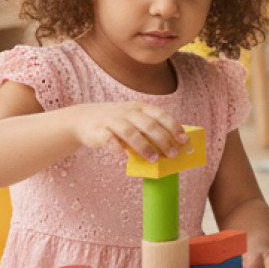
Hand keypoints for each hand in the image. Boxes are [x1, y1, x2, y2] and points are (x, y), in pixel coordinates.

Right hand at [69, 102, 186, 164]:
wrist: (83, 118)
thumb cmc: (117, 122)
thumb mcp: (133, 119)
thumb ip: (149, 129)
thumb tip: (171, 146)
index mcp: (140, 107)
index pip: (161, 115)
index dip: (174, 127)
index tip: (184, 141)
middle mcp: (128, 112)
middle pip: (149, 125)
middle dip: (163, 140)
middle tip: (173, 155)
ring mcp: (112, 121)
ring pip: (131, 133)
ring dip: (144, 147)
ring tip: (154, 160)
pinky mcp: (99, 132)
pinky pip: (109, 141)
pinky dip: (118, 150)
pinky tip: (124, 159)